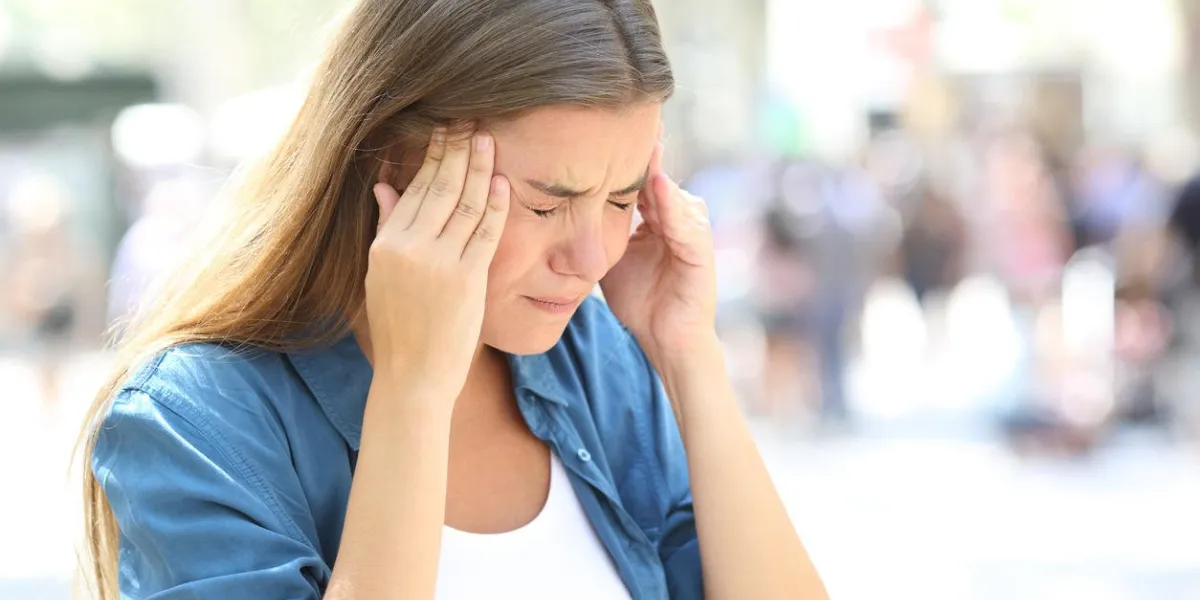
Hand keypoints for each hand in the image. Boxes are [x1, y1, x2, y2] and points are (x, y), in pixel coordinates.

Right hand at [365, 126, 509, 401]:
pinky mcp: (467, 279)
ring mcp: (439, 263)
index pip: (413, 190)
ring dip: (477, 168)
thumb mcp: (380, 276)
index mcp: (385, 246)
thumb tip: (384, 185)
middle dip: (455, 151)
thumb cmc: (399, 328)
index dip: (431, 158)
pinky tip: (500, 180)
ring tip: (486, 138)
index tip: (443, 131)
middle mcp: (409, 249)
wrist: (413, 376)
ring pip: (464, 204)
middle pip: (439, 189)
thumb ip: (387, 229)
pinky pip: (484, 232)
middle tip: (469, 120)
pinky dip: (494, 204)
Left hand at [600, 134, 716, 362]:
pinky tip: (657, 186)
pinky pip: (686, 223)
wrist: (665, 338)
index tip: (598, 127)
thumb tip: (558, 210)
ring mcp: (692, 232)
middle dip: (642, 152)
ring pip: (671, 194)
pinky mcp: (701, 252)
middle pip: (657, 178)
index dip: (620, 157)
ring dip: (656, 170)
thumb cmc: (639, 300)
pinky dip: (671, 205)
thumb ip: (594, 231)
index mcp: (656, 217)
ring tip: (642, 141)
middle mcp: (677, 217)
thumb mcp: (610, 257)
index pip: (637, 179)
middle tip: (626, 116)